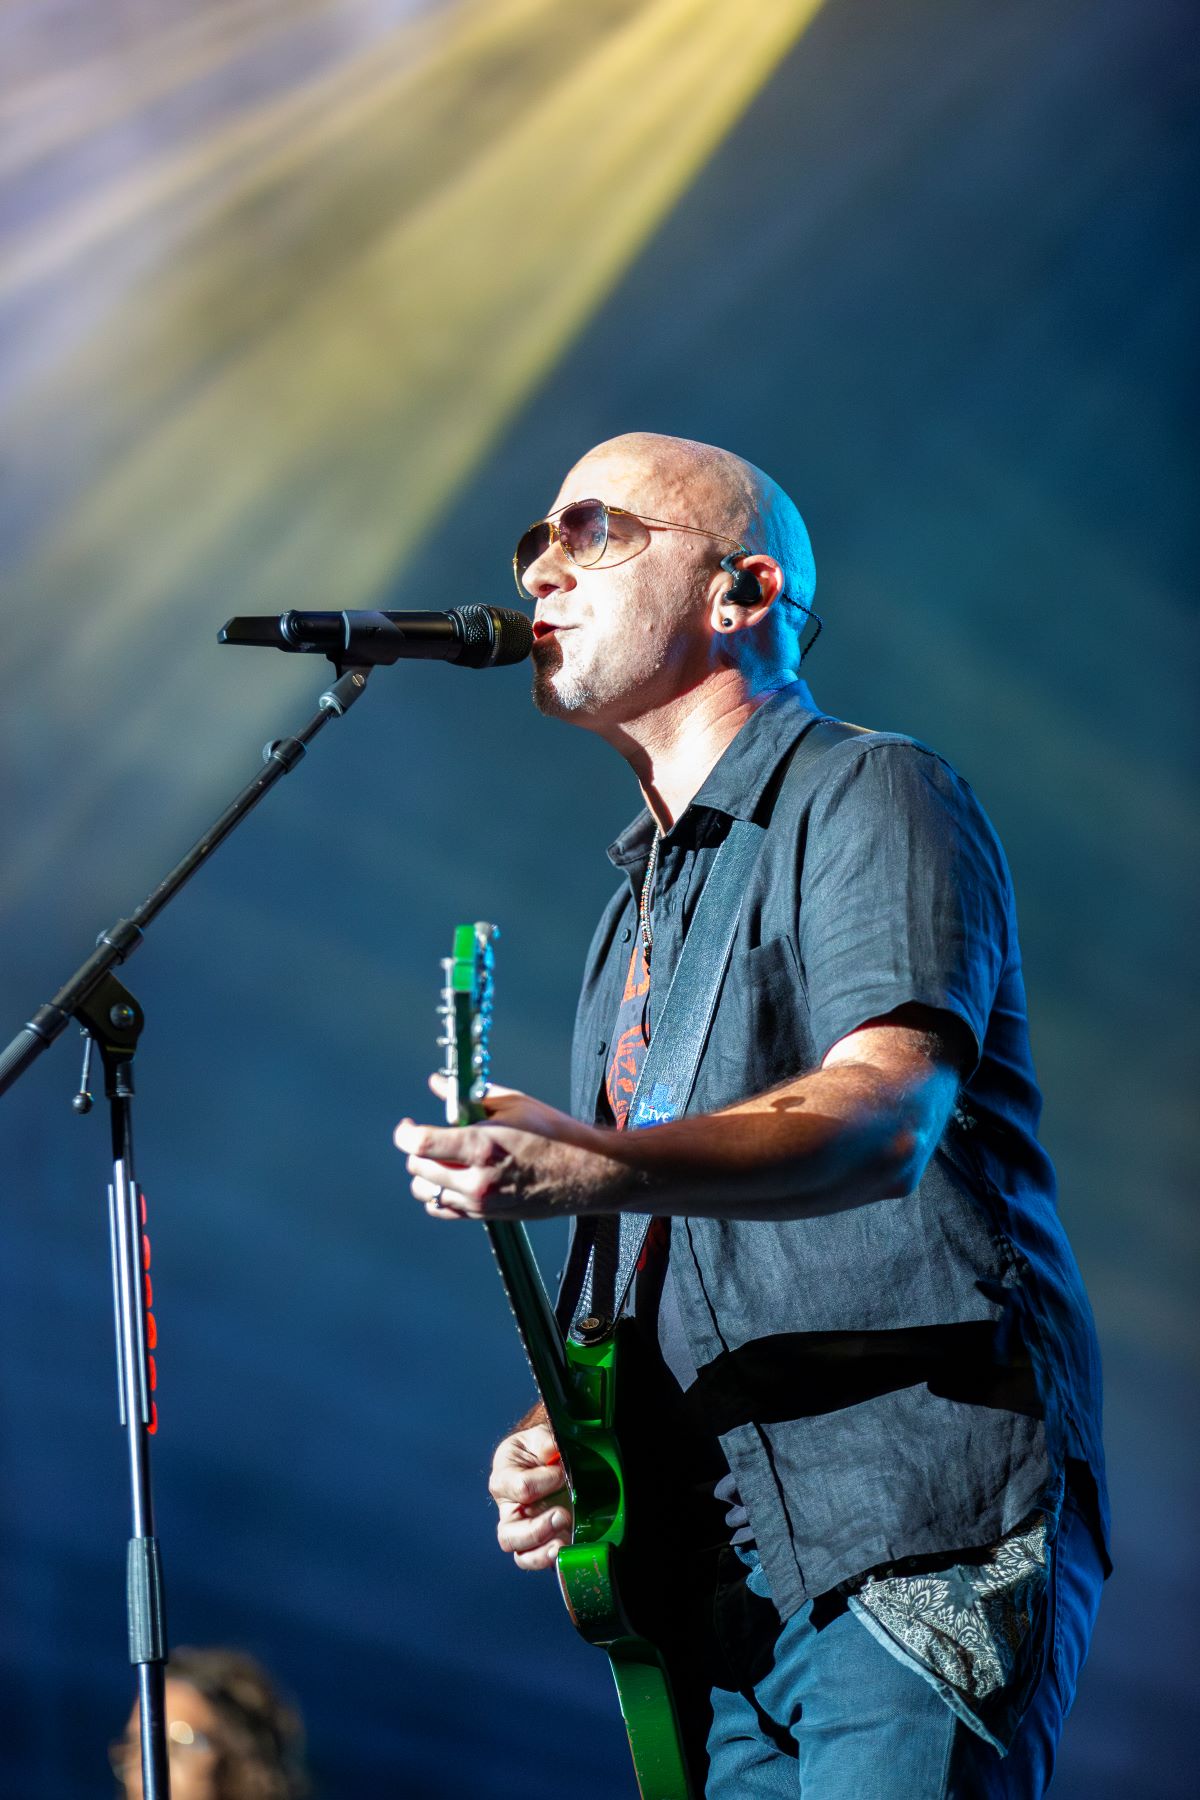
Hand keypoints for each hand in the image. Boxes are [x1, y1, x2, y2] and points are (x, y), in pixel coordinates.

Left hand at [394, 1075, 629, 1220]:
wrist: (585, 1174)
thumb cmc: (553, 1133)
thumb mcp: (513, 1103)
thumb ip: (471, 1095)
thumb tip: (438, 1083)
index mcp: (481, 1145)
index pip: (419, 1144)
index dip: (404, 1132)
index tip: (407, 1124)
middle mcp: (476, 1179)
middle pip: (417, 1168)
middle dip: (416, 1149)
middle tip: (428, 1135)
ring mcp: (480, 1202)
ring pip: (425, 1191)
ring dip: (425, 1173)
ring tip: (440, 1157)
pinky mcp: (485, 1216)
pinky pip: (442, 1209)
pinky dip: (437, 1193)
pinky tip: (449, 1177)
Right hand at [489, 1423, 573, 1571]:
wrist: (548, 1459)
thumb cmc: (539, 1448)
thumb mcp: (539, 1437)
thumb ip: (544, 1441)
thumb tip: (552, 1452)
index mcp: (504, 1479)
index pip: (519, 1488)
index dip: (544, 1481)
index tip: (562, 1471)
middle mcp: (508, 1510)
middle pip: (509, 1533)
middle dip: (537, 1529)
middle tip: (563, 1514)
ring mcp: (523, 1530)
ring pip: (520, 1553)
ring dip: (542, 1551)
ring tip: (563, 1541)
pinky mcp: (540, 1542)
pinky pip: (537, 1560)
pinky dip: (549, 1561)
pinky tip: (566, 1551)